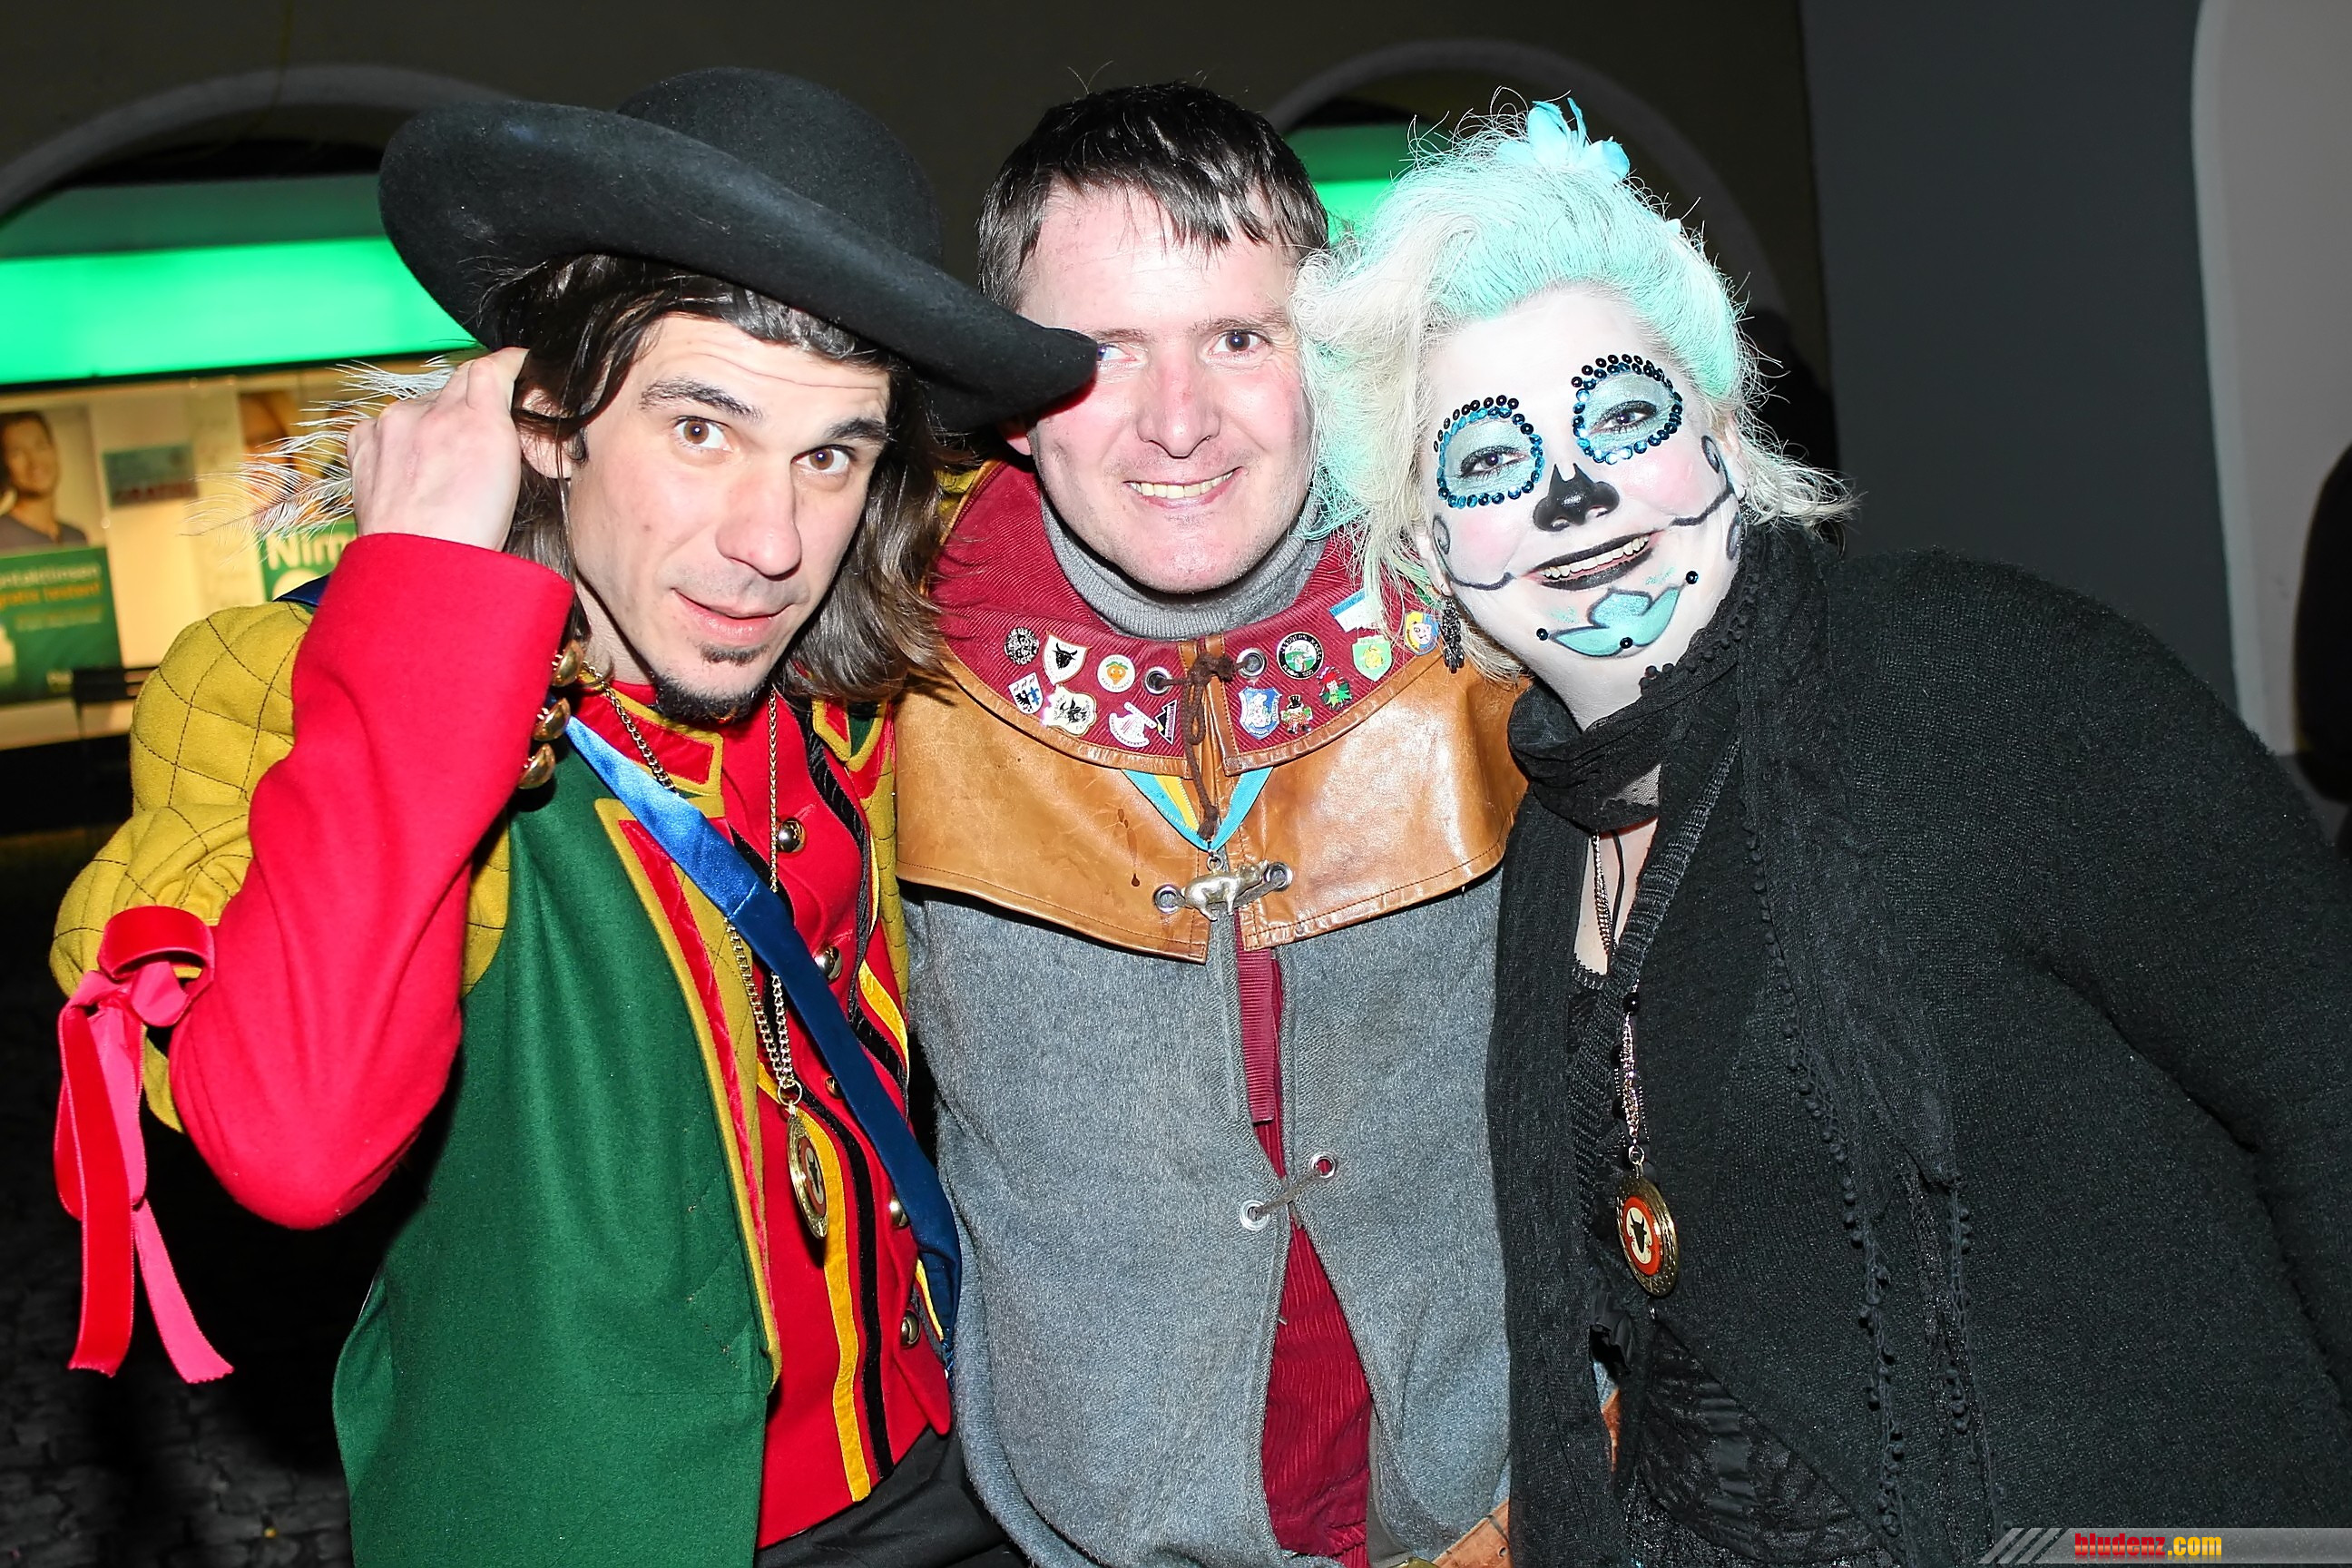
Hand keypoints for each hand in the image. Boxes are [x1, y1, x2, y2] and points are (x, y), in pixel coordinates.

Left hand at [346, 347, 530, 549]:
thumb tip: (506, 398)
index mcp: (478, 419)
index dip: (507, 364)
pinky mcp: (363, 445)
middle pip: (455, 384)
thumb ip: (507, 428)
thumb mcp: (515, 478)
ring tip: (444, 465)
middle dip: (472, 399)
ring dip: (434, 422)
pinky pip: (381, 425)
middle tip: (483, 432)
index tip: (516, 365)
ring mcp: (392, 426)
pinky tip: (409, 466)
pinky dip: (396, 437)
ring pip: (420, 405)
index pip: (490, 367)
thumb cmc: (470, 537)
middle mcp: (432, 412)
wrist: (419, 568)